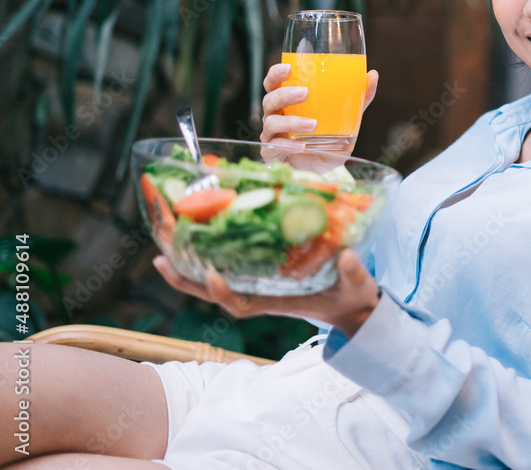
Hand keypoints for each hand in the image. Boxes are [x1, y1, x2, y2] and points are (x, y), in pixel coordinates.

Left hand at [153, 249, 379, 337]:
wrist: (352, 306)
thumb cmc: (352, 298)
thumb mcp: (357, 287)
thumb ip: (353, 273)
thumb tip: (346, 256)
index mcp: (279, 302)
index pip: (242, 303)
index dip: (223, 292)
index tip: (212, 274)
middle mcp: (261, 295)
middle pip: (215, 292)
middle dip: (186, 278)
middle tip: (159, 259)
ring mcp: (258, 285)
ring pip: (214, 280)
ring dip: (187, 266)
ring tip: (163, 246)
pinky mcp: (260, 274)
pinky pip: (226, 267)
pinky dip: (206, 255)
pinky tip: (192, 238)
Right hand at [260, 64, 378, 145]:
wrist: (323, 168)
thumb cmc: (328, 138)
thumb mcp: (346, 118)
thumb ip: (358, 99)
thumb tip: (372, 75)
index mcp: (287, 103)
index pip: (273, 84)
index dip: (276, 74)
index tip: (289, 68)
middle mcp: (275, 116)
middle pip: (270, 99)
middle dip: (285, 94)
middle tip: (305, 93)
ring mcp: (272, 136)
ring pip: (271, 123)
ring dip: (291, 122)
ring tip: (313, 125)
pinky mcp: (272, 154)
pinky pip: (273, 148)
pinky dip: (288, 146)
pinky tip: (302, 147)